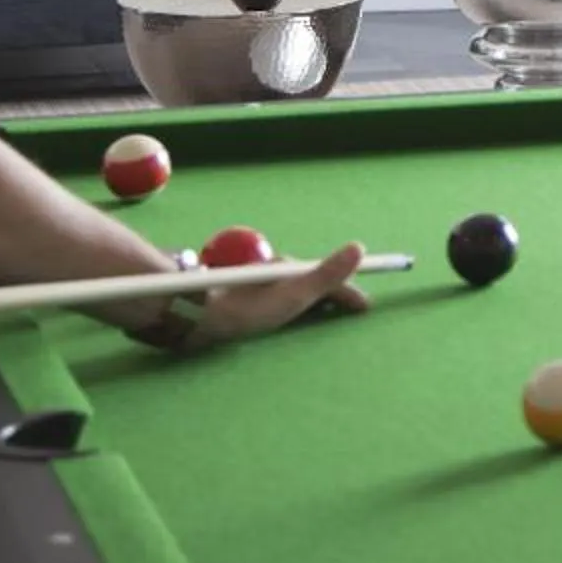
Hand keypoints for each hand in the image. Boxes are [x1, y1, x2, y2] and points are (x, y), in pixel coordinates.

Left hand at [181, 240, 371, 346]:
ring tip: (319, 311)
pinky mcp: (240, 294)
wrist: (196, 315)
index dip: (349, 292)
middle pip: (309, 280)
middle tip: (346, 307)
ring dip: (308, 296)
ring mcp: (255, 282)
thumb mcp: (292, 294)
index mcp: (290, 271)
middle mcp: (273, 271)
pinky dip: (286, 301)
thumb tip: (358, 247)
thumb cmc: (246, 308)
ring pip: (290, 286)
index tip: (365, 306)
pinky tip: (279, 312)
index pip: (328, 279)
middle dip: (331, 290)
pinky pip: (273, 295)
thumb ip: (325, 275)